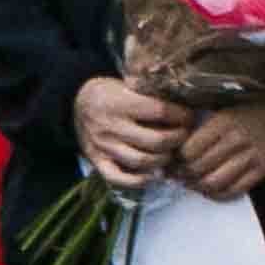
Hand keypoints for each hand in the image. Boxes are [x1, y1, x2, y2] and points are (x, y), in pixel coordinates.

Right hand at [71, 76, 195, 193]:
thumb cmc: (109, 92)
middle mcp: (111, 126)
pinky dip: (139, 181)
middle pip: (156, 140)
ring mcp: (103, 146)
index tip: (189, 116)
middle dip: (178, 139)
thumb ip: (150, 93)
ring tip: (171, 152)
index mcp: (120, 102)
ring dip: (164, 160)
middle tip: (184, 135)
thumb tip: (184, 101)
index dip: (181, 116)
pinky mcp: (97, 161)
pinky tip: (153, 174)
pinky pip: (119, 178)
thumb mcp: (126, 83)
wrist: (75, 102)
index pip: (161, 111)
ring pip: (142, 162)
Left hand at [172, 97, 264, 202]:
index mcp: (223, 121)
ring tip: (192, 183)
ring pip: (214, 182)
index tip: (172, 160)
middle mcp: (236, 140)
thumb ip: (203, 118)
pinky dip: (218, 195)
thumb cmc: (252, 102)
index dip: (176, 160)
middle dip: (183, 175)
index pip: (189, 150)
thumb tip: (176, 136)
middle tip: (178, 175)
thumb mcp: (225, 101)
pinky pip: (236, 190)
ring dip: (198, 187)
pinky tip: (211, 190)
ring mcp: (252, 156)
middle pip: (198, 168)